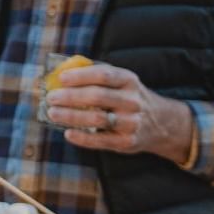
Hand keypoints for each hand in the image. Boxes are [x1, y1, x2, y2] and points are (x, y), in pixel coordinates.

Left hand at [46, 62, 194, 162]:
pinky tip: (67, 133)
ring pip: (98, 118)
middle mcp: (132, 101)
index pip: (104, 74)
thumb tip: (61, 72)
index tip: (61, 78)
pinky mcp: (127, 142)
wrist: (162, 123)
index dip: (81, 75)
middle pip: (98, 96)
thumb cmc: (129, 98)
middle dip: (71, 97)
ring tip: (53, 113)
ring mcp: (131, 122)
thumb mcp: (122, 82)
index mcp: (129, 81)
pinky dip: (82, 137)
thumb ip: (97, 76)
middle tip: (51, 98)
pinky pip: (101, 140)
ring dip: (72, 116)